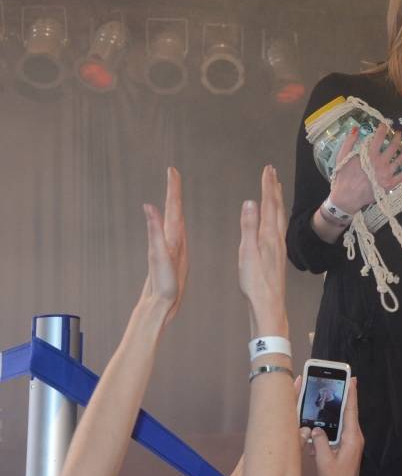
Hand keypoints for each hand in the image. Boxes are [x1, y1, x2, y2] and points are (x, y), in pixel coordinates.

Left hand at [140, 167, 188, 320]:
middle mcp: (169, 239)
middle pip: (173, 209)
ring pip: (175, 220)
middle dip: (174, 191)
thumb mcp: (158, 255)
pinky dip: (179, 222)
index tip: (172, 170)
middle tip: (173, 173)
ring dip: (176, 204)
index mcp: (169, 236)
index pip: (172, 207)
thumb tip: (148, 206)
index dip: (173, 189)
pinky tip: (178, 223)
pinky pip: (178, 233)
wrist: (159, 305)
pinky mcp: (175, 256)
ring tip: (176, 191)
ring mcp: (172, 248)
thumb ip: (154, 230)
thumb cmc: (161, 283)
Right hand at [239, 165, 286, 326]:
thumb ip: (249, 226)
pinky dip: (277, 215)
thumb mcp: (247, 252)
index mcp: (269, 235)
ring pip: (280, 217)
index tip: (267, 169)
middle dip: (274, 189)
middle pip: (277, 208)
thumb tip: (250, 201)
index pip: (269, 204)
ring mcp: (279, 247)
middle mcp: (277, 238)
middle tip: (272, 172)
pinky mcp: (278, 255)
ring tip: (276, 189)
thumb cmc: (255, 282)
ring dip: (277, 201)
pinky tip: (275, 220)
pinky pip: (279, 227)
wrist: (268, 304)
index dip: (267, 186)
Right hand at [300, 377, 364, 475]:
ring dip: (334, 412)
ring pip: (342, 422)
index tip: (352, 379)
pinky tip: (319, 426)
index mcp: (352, 437)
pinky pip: (338, 432)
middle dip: (343, 398)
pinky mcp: (346, 447)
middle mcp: (354, 437)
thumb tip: (314, 429)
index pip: (351, 410)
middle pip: (348, 412)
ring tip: (326, 399)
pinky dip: (330, 427)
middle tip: (338, 382)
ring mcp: (351, 442)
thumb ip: (319, 443)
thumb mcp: (324, 461)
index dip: (351, 394)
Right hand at [329, 125, 401, 213]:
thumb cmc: (344, 176)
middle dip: (397, 138)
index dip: (382, 129)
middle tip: (399, 133)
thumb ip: (349, 141)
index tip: (385, 125)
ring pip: (400, 159)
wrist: (347, 196)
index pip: (379, 138)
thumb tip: (356, 128)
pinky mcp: (390, 184)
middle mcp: (380, 163)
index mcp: (369, 155)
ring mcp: (387, 174)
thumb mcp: (342, 156)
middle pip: (392, 147)